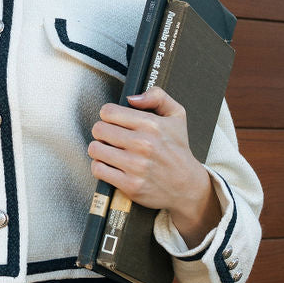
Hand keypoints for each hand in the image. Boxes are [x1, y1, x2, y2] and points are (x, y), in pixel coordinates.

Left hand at [88, 86, 220, 247]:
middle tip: (110, 137)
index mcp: (151, 124)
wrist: (188, 186)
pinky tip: (110, 165)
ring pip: (95, 149)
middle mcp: (143, 144)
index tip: (114, 121)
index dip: (108, 115)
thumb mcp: (177, 115)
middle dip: (102, 132)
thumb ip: (156, 96)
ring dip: (99, 149)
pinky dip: (100, 167)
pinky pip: (98, 169)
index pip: (109, 111)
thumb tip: (132, 98)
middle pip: (99, 129)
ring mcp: (135, 165)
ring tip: (109, 151)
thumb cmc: (178, 150)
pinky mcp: (130, 185)